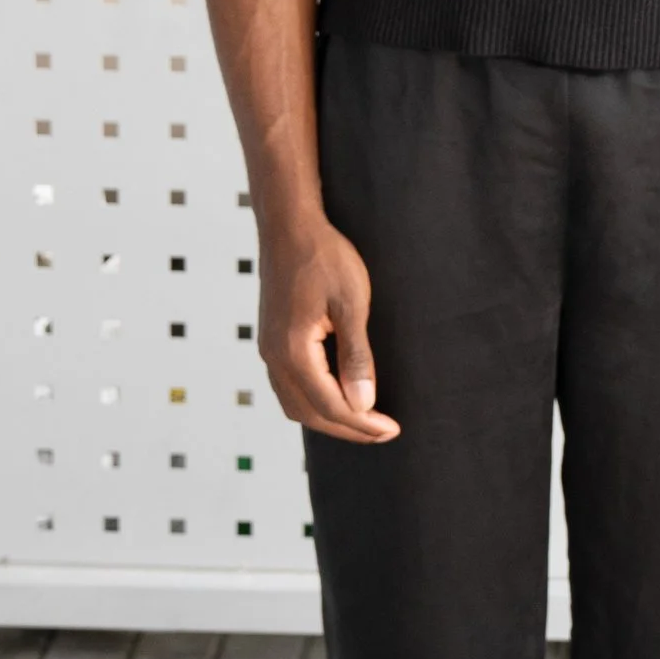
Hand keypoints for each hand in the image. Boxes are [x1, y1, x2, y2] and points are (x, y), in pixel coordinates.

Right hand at [259, 214, 397, 445]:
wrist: (289, 226)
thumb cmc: (324, 258)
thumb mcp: (351, 304)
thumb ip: (356, 357)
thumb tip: (363, 404)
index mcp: (293, 351)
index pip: (330, 405)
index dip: (362, 423)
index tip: (391, 430)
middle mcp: (274, 357)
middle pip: (309, 413)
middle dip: (348, 428)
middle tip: (383, 431)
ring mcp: (268, 349)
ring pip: (295, 404)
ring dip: (329, 418)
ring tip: (363, 420)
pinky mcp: (270, 340)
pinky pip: (288, 387)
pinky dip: (313, 402)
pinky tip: (336, 397)